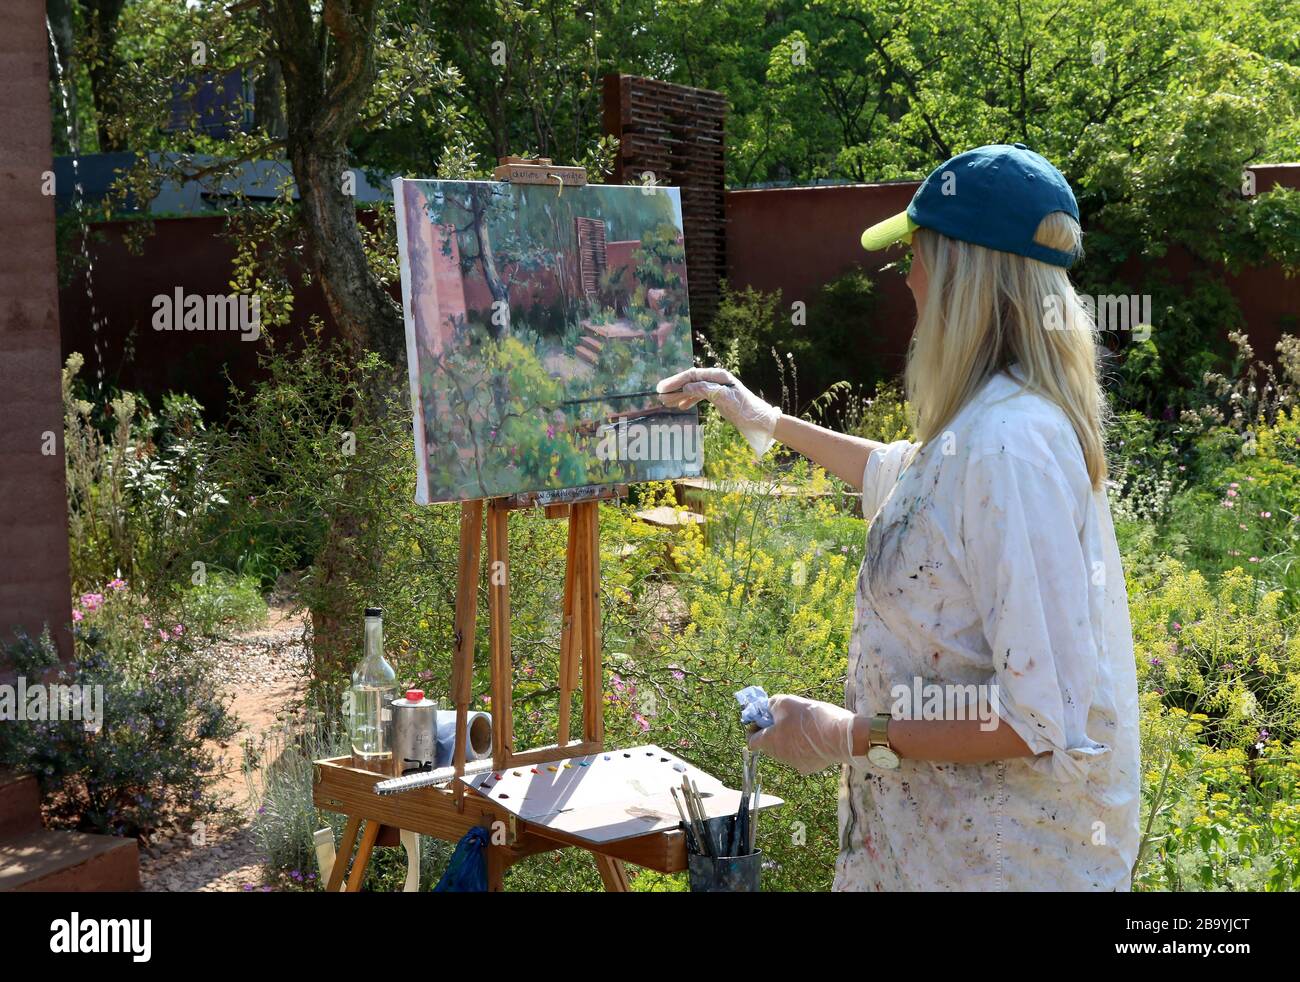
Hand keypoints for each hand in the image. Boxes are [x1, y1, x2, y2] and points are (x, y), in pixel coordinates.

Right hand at [656, 367, 780, 457]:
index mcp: (719, 376)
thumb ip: (707, 391)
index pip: (692, 375)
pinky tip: (681, 406)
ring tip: (666, 402)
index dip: (676, 381)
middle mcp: (717, 378)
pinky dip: (688, 399)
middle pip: (690, 380)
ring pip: (693, 388)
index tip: (662, 388)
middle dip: (674, 388)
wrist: (760, 420)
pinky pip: (699, 395)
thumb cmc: (746, 410)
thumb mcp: (726, 401)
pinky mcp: (718, 396)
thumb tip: (688, 386)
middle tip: (659, 396)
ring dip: (679, 394)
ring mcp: (717, 387)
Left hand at [747, 694, 856, 774]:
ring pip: (785, 751)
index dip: (754, 728)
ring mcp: (795, 763)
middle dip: (773, 731)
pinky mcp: (810, 767)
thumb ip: (772, 704)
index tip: (763, 719)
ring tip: (804, 726)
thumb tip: (768, 708)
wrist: (841, 736)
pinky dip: (804, 747)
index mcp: (770, 741)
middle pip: (769, 745)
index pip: (751, 740)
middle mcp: (780, 756)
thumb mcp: (787, 702)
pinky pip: (801, 756)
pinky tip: (815, 737)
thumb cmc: (811, 718)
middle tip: (785, 718)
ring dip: (789, 739)